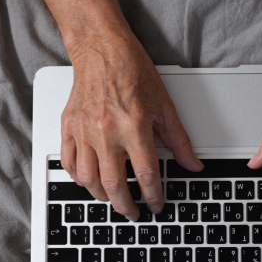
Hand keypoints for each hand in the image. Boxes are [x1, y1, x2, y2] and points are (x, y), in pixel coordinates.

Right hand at [61, 33, 201, 219]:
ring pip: (88, 179)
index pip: (145, 174)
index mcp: (134, 125)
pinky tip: (89, 181)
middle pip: (114, 185)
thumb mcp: (163, 105)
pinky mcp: (69, 127)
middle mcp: (106, 130)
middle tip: (134, 212)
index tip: (156, 204)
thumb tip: (193, 164)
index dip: (153, 195)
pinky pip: (69, 163)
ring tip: (114, 199)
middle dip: (126, 206)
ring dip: (102, 196)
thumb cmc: (131, 70)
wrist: (101, 48)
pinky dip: (79, 178)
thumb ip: (178, 140)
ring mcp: (84, 130)